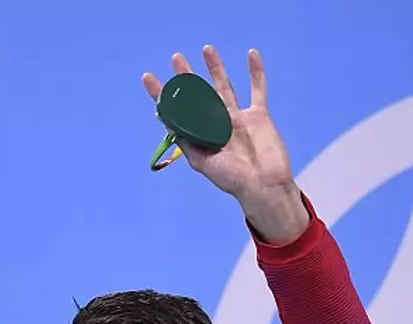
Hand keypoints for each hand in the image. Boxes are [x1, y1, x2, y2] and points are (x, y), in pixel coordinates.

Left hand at [142, 46, 310, 245]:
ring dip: (215, 68)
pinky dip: (256, 72)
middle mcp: (216, 124)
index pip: (177, 111)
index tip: (149, 77)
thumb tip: (168, 123)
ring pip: (224, 86)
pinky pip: (257, 89)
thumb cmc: (232, 180)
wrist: (263, 186)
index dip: (162, 95)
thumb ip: (187, 142)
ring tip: (206, 48)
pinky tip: (252, 53)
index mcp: (201, 136)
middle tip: (176, 58)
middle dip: (187, 77)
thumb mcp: (203, 163)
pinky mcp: (258, 115)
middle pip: (199, 94)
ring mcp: (238, 118)